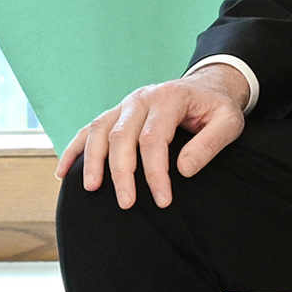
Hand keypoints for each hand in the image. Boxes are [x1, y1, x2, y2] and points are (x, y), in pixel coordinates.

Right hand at [57, 63, 249, 209]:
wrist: (206, 87)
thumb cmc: (216, 108)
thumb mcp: (228, 123)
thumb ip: (209, 145)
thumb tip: (184, 170)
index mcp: (168, 98)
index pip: (153, 139)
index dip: (155, 172)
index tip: (162, 200)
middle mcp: (141, 98)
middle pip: (121, 136)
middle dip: (121, 173)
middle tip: (126, 203)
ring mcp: (125, 104)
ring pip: (99, 130)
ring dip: (92, 160)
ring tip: (91, 188)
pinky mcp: (116, 113)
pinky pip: (89, 130)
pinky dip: (74, 150)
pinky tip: (63, 173)